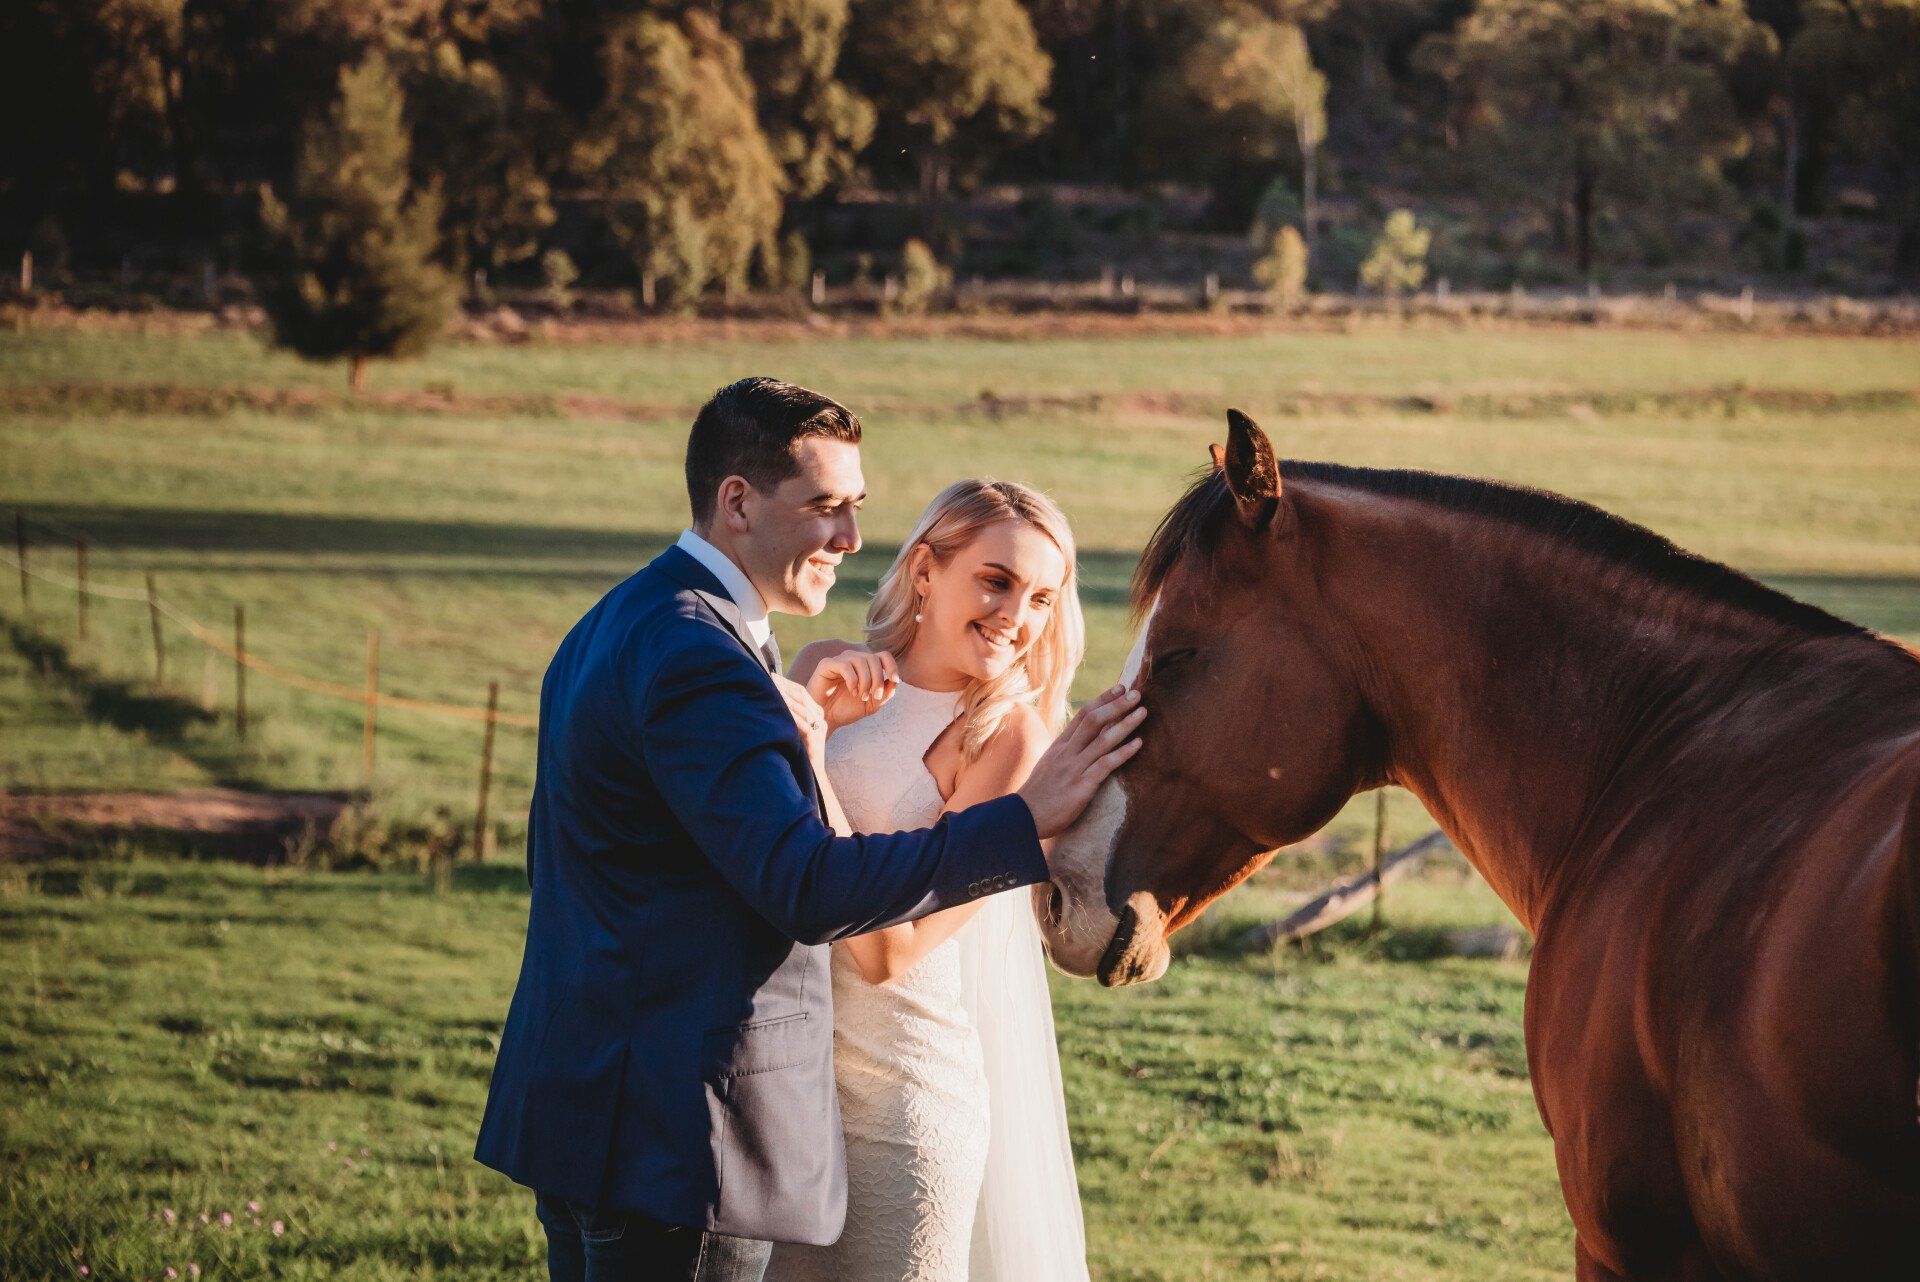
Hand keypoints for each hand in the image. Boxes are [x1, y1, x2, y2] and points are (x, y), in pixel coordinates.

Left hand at [772, 673, 828, 761]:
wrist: (812, 776)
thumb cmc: (800, 755)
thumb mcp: (795, 730)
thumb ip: (789, 717)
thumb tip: (771, 701)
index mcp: (817, 715)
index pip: (802, 693)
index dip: (787, 683)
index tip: (773, 675)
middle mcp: (820, 719)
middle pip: (802, 696)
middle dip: (785, 685)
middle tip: (770, 677)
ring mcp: (819, 728)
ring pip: (801, 707)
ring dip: (786, 697)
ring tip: (773, 687)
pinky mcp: (815, 739)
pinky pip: (801, 723)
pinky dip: (790, 714)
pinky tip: (779, 706)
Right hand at [806, 648, 898, 730]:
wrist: (825, 719)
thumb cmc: (846, 710)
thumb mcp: (872, 704)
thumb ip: (885, 693)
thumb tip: (895, 681)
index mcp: (865, 666)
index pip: (883, 656)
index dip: (892, 666)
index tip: (895, 680)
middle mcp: (853, 659)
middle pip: (873, 658)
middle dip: (877, 679)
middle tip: (875, 696)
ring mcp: (840, 660)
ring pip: (861, 660)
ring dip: (866, 681)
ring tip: (861, 696)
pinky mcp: (827, 664)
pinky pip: (846, 665)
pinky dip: (852, 680)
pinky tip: (851, 692)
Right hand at [1015, 685, 1145, 838]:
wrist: (1022, 818)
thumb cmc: (1038, 796)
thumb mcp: (1049, 766)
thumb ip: (1065, 753)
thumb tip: (1081, 742)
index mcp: (1060, 746)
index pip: (1083, 715)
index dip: (1103, 700)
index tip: (1120, 688)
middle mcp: (1067, 752)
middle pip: (1093, 720)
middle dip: (1116, 705)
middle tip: (1136, 693)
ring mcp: (1074, 768)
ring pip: (1103, 739)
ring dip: (1125, 724)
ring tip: (1142, 712)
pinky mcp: (1082, 786)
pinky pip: (1106, 765)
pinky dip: (1123, 752)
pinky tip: (1139, 744)